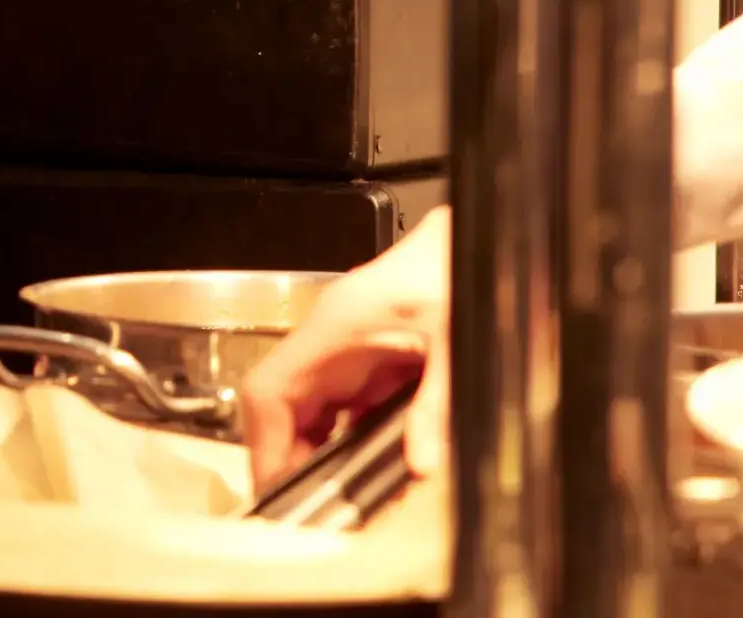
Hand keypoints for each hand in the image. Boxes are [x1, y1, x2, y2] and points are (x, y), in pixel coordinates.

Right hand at [239, 207, 452, 490]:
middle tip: (309, 508)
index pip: (269, 392)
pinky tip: (368, 464)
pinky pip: (341, 404)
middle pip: (282, 407)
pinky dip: (344, 438)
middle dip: (287, 459)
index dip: (263, 447)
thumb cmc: (461, 264)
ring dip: (314, 451)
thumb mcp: (457, 338)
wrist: (478, 235)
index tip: (274, 489)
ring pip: (309, 408)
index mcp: (335, 327)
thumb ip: (438, 403)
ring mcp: (348, 346)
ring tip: (335, 496)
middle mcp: (331, 337)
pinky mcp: (371, 355)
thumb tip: (423, 462)